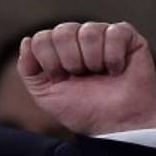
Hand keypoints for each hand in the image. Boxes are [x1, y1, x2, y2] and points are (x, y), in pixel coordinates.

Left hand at [16, 22, 155, 134]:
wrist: (114, 126)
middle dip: (70, 60)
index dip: (49, 61)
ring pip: (88, 30)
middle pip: (63, 31)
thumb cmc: (81, 110)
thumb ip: (28, 68)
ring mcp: (103, 35)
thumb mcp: (44, 93)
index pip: (41, 38)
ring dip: (92, 60)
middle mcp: (78, 37)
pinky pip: (115, 32)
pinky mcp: (128, 37)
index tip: (60, 79)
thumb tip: (27, 40)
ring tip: (100, 74)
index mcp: (57, 48)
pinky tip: (116, 70)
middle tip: (81, 76)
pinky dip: (113, 57)